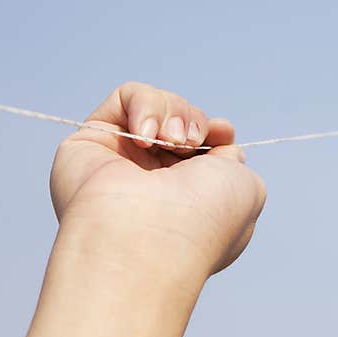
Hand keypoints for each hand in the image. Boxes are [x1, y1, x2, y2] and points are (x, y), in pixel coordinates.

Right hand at [50, 81, 265, 276]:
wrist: (146, 239)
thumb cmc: (202, 220)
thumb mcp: (247, 189)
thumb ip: (234, 160)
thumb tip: (220, 139)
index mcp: (191, 200)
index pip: (205, 148)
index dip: (215, 131)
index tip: (222, 132)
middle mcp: (155, 183)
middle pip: (182, 123)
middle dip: (194, 122)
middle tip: (190, 143)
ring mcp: (122, 164)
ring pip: (158, 106)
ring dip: (174, 114)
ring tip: (170, 141)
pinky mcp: (90, 143)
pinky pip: (127, 97)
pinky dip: (145, 106)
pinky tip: (144, 137)